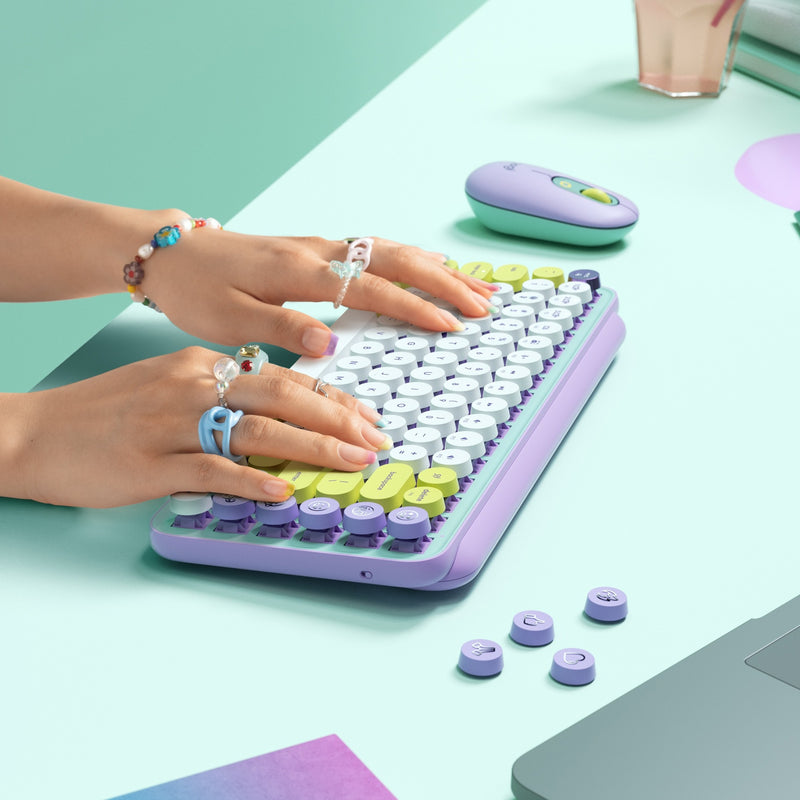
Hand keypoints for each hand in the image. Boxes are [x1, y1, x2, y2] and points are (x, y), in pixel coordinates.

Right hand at [11, 347, 389, 507]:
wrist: (36, 432)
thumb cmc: (107, 413)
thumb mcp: (171, 386)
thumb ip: (224, 397)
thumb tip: (277, 419)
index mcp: (203, 365)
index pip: (283, 377)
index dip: (332, 398)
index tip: (366, 417)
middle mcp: (194, 386)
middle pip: (282, 397)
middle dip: (338, 419)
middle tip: (376, 440)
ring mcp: (173, 424)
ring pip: (256, 430)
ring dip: (311, 447)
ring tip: (351, 462)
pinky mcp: (151, 462)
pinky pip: (210, 470)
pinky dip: (250, 480)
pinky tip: (281, 490)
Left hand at [140, 232, 496, 355]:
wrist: (170, 255)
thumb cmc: (196, 290)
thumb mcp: (229, 319)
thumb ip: (282, 328)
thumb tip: (331, 342)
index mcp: (298, 270)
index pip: (370, 286)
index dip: (413, 307)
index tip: (450, 325)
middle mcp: (316, 251)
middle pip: (394, 258)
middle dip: (443, 281)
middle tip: (483, 303)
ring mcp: (318, 246)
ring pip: (389, 250)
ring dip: (434, 268)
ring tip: (472, 285)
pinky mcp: (314, 250)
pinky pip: (373, 249)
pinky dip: (409, 259)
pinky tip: (427, 266)